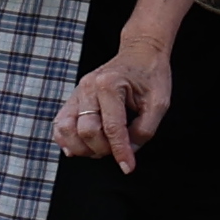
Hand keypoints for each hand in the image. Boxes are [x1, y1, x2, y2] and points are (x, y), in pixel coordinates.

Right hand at [56, 38, 176, 171]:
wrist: (140, 51)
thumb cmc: (151, 75)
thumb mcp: (159, 102)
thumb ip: (144, 130)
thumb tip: (128, 152)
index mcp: (111, 85)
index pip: (112, 128)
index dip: (120, 152)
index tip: (128, 168)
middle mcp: (89, 87)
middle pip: (86, 131)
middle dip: (103, 149)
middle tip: (119, 150)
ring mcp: (77, 92)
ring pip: (66, 129)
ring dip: (82, 148)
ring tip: (101, 149)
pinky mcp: (73, 98)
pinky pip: (60, 124)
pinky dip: (66, 140)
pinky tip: (79, 148)